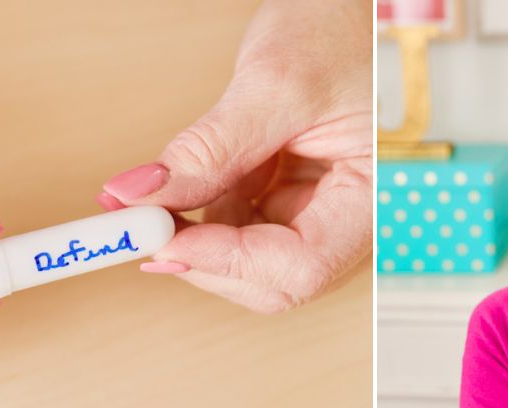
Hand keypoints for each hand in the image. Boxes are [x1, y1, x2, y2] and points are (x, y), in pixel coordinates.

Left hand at [97, 0, 371, 313]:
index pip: (301, 266)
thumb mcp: (273, 84)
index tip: (161, 238)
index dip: (228, 262)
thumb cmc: (340, 33)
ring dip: (194, 238)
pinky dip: (199, 217)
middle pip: (273, 282)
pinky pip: (238, 231)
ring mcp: (316, 217)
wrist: (347, 11)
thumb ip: (210, 150)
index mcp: (369, 202)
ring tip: (154, 198)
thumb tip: (139, 196)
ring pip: (247, 264)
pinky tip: (181, 186)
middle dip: (202, 258)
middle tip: (138, 225)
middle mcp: (347, 224)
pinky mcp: (288, 205)